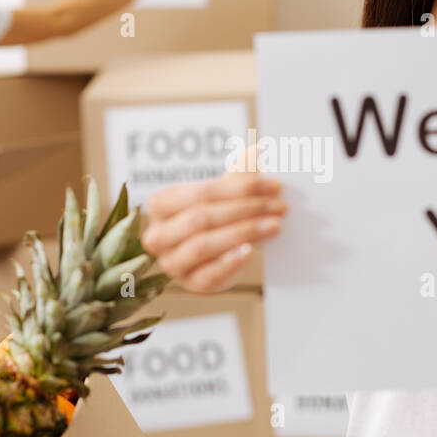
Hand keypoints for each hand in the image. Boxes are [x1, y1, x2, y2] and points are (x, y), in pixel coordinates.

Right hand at [140, 170, 285, 293]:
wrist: (210, 253)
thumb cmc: (212, 216)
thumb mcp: (222, 194)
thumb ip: (237, 175)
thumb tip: (255, 152)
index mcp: (159, 204)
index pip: (201, 194)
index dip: (240, 189)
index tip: (274, 186)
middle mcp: (158, 235)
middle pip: (202, 219)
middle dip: (245, 210)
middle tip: (279, 206)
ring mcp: (171, 263)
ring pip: (204, 245)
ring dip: (243, 233)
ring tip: (274, 225)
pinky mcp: (190, 284)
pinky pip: (208, 274)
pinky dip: (230, 262)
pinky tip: (251, 250)